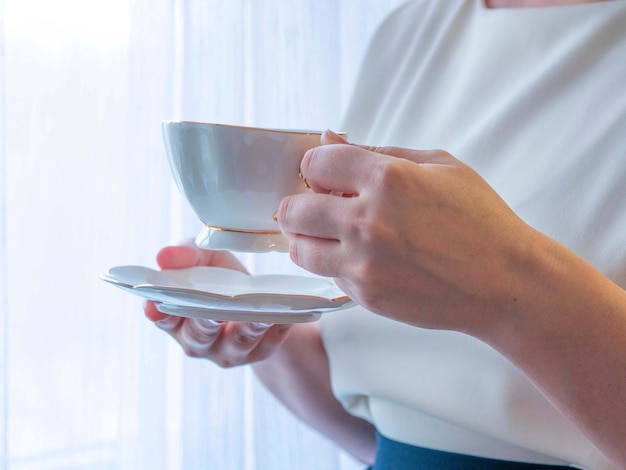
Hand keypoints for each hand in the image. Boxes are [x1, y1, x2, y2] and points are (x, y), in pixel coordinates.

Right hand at [144, 241, 292, 366]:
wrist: (256, 297)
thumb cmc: (220, 277)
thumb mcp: (203, 258)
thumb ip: (186, 254)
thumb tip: (165, 256)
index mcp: (177, 318)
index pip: (162, 317)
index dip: (157, 312)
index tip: (155, 305)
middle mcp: (198, 340)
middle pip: (199, 333)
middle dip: (206, 319)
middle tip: (214, 308)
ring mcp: (228, 351)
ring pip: (236, 341)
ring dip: (246, 326)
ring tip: (257, 310)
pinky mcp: (259, 353)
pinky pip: (268, 343)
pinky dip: (276, 329)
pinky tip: (284, 315)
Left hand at [277, 131, 538, 335]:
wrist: (505, 283)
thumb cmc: (480, 221)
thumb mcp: (440, 166)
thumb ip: (378, 150)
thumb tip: (331, 137)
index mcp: (388, 179)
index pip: (316, 162)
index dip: (317, 165)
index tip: (325, 173)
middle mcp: (368, 221)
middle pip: (293, 209)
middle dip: (300, 203)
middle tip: (316, 205)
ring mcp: (364, 263)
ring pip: (298, 248)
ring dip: (306, 237)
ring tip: (328, 233)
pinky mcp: (366, 296)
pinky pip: (326, 275)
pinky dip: (333, 263)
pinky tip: (358, 256)